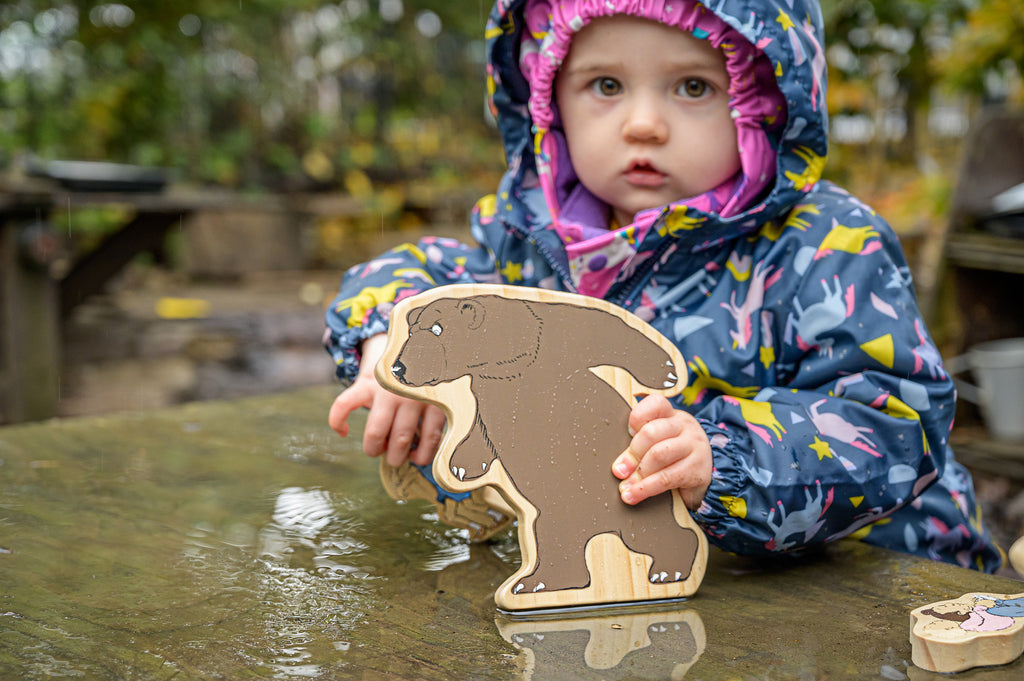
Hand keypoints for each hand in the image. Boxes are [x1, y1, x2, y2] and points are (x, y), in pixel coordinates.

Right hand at [328, 334, 445, 466]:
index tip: (418, 458)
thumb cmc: (422, 383)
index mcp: (433, 398)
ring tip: (379, 450)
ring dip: (376, 449)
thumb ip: (437, 419)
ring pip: (376, 431)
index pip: (431, 437)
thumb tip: (431, 458)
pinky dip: (338, 422)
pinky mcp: (365, 383)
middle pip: (401, 438)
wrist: (405, 344)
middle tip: (397, 458)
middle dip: (397, 457)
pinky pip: (344, 406)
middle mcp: (410, 393)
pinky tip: (343, 432)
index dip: (423, 455)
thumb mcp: (439, 395)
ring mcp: (386, 388)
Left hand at [611, 394, 711, 509]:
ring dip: (638, 474)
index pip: (655, 404)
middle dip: (632, 454)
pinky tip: (634, 495)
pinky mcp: (698, 470)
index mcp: (672, 415)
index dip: (637, 417)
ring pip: (659, 455)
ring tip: (625, 487)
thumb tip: (619, 466)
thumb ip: (640, 444)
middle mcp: (685, 426)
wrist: (704, 474)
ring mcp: (694, 447)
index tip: (627, 432)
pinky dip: (646, 488)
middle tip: (619, 471)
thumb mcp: (659, 442)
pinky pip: (667, 478)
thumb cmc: (673, 455)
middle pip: (652, 432)